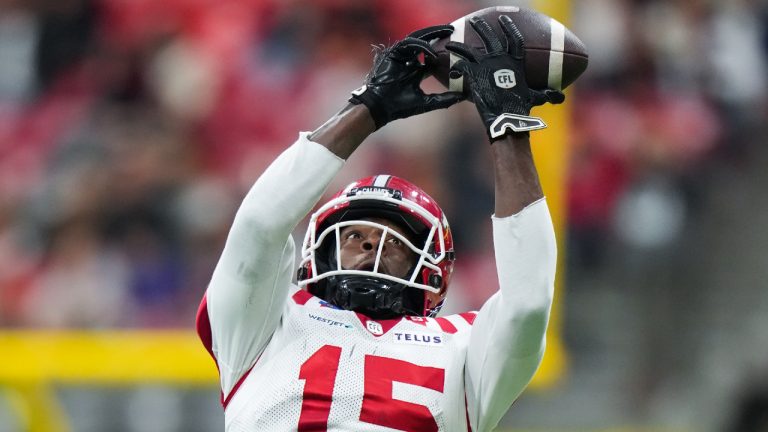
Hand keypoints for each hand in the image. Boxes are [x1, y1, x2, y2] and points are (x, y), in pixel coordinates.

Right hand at [349, 25, 463, 129]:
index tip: (458, 49)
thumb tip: (463, 97)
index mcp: (415, 71)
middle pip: (425, 43)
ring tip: (446, 31)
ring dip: (432, 34)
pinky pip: (409, 44)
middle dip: (438, 36)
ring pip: (417, 39)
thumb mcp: (427, 102)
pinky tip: (432, 53)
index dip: (444, 53)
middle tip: (453, 30)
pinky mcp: (394, 53)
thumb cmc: (400, 107)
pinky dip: (421, 46)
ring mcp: (401, 56)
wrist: (380, 108)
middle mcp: (408, 61)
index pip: (431, 58)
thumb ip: (445, 99)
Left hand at [446, 16, 564, 140]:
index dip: (510, 28)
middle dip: (482, 27)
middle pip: (490, 38)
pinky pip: (461, 65)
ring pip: (470, 49)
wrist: (506, 117)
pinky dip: (455, 66)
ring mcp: (486, 66)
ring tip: (452, 39)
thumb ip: (548, 94)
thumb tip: (561, 97)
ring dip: (460, 43)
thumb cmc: (522, 109)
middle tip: (475, 21)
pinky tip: (450, 67)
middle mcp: (500, 60)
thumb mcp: (538, 98)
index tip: (504, 19)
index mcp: (516, 62)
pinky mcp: (474, 75)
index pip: (514, 39)